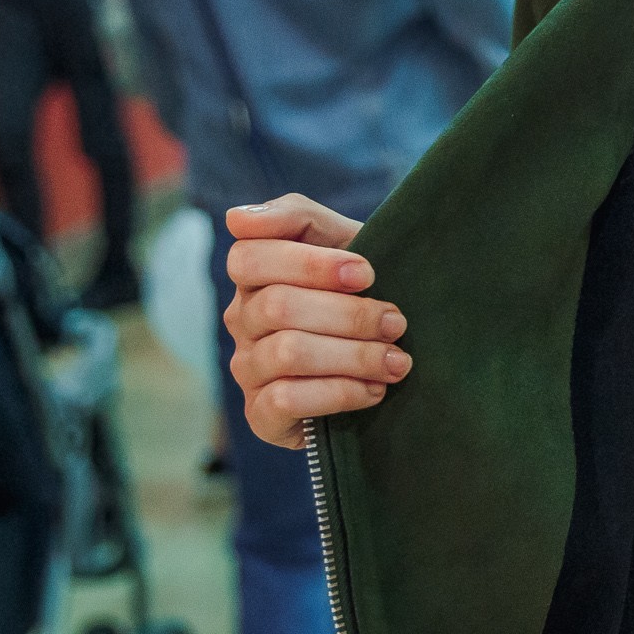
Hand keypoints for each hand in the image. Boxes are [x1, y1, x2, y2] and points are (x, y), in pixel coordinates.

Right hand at [222, 194, 408, 448]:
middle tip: (396, 322)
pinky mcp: (261, 415)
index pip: (251, 256)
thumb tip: (237, 219)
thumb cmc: (363, 291)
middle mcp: (242, 318)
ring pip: (287, 352)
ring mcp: (247, 368)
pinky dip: (340, 393)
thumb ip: (297, 218)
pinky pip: (286, 400)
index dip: (310, 264)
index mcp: (255, 273)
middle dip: (349, 314)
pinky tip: (375, 391)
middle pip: (277, 306)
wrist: (385, 356)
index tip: (366, 274)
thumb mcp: (343, 242)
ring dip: (354, 355)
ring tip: (397, 360)